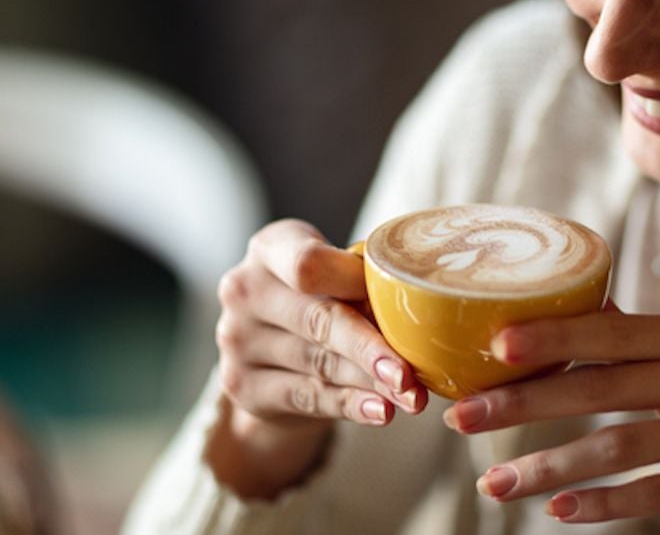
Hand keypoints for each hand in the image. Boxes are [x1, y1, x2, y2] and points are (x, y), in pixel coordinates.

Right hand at [208, 219, 427, 495]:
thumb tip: (424, 306)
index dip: (354, 283)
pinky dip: (350, 405)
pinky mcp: (241, 385)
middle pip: (317, 320)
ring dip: (371, 383)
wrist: (270, 353)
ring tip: (411, 397)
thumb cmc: (319, 299)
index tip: (397, 299)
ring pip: (319, 364)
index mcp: (270, 248)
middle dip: (371, 348)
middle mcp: (244, 289)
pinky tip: (380, 411)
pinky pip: (307, 397)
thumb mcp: (334, 277)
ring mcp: (236, 339)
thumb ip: (364, 283)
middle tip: (411, 374)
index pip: (307, 264)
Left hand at [442, 304, 659, 534]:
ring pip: (620, 445)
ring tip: (495, 485)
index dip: (551, 336)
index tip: (491, 347)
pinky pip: (658, 491)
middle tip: (466, 418)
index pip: (611, 329)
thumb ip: (644, 345)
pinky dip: (603, 503)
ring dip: (549, 467)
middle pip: (603, 385)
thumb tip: (578, 308)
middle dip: (526, 403)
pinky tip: (559, 511)